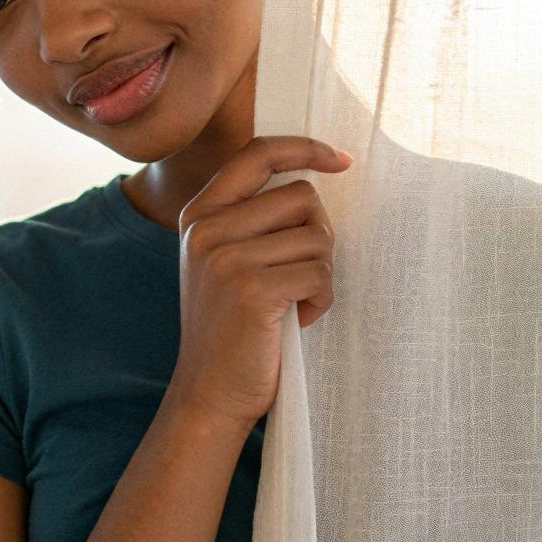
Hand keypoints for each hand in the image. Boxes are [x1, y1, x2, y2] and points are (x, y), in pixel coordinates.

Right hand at [165, 134, 350, 431]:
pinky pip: (319, 274)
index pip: (258, 154)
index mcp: (199, 215)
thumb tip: (315, 182)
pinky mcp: (252, 289)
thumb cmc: (231, 329)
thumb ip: (251, 220)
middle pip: (302, 197)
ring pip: (316, 237)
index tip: (343, 161)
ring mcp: (227, 258)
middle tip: (303, 274)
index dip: (306, 149)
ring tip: (296, 302)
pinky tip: (298, 319)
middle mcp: (207, 230)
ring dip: (321, 273)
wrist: (209, 393)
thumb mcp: (223, 263)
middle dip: (319, 235)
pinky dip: (321, 299)